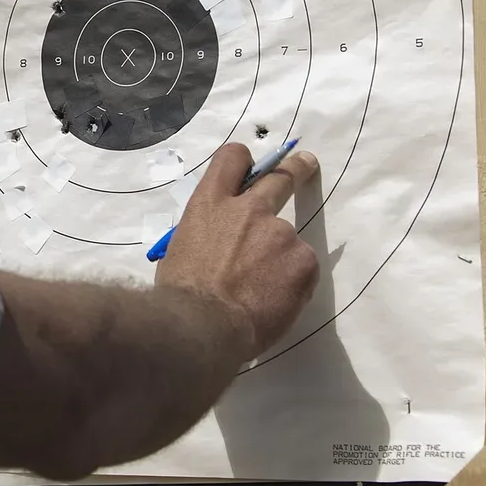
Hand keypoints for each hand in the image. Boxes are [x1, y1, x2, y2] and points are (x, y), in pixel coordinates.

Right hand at [155, 142, 321, 358]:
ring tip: (262, 292)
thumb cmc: (180, 293)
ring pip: (288, 240)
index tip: (253, 169)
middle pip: (281, 176)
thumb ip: (207, 235)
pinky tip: (274, 302)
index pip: (232, 159)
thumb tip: (218, 245)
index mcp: (211, 204)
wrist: (202, 326)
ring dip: (280, 258)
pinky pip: (303, 268)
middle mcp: (250, 209)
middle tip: (305, 166)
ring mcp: (281, 232)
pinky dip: (293, 283)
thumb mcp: (181, 249)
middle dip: (296, 169)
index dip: (245, 161)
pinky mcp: (304, 259)